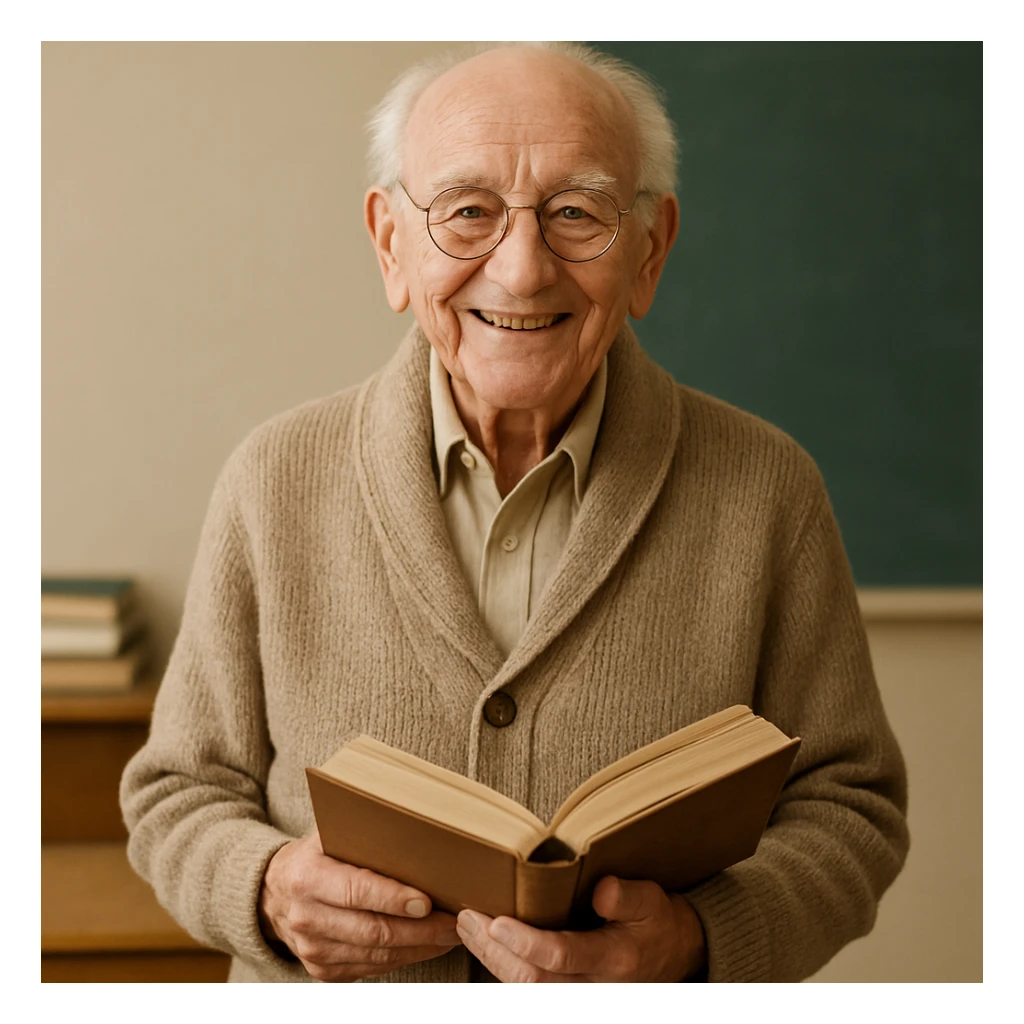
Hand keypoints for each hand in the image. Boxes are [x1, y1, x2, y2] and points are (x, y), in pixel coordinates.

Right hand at [257, 830, 461, 980]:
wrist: (273, 893)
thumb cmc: (316, 855)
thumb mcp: (329, 833)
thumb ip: (362, 831)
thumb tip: (417, 822)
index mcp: (307, 877)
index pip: (356, 891)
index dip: (393, 899)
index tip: (426, 902)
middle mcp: (306, 917)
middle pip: (372, 931)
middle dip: (420, 931)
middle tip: (454, 922)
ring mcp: (312, 949)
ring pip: (376, 955)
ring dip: (419, 948)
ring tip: (450, 934)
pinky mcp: (321, 970)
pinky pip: (371, 968)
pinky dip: (403, 958)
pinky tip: (426, 946)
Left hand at [455, 875, 706, 982]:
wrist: (675, 958)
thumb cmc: (659, 924)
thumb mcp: (653, 902)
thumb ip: (627, 897)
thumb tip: (601, 890)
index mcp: (614, 959)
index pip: (562, 957)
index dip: (526, 942)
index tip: (497, 921)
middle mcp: (593, 987)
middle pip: (532, 979)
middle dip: (494, 949)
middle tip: (468, 916)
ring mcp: (578, 997)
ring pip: (524, 990)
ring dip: (490, 959)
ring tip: (467, 926)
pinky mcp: (566, 996)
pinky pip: (528, 990)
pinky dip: (501, 967)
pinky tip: (485, 943)